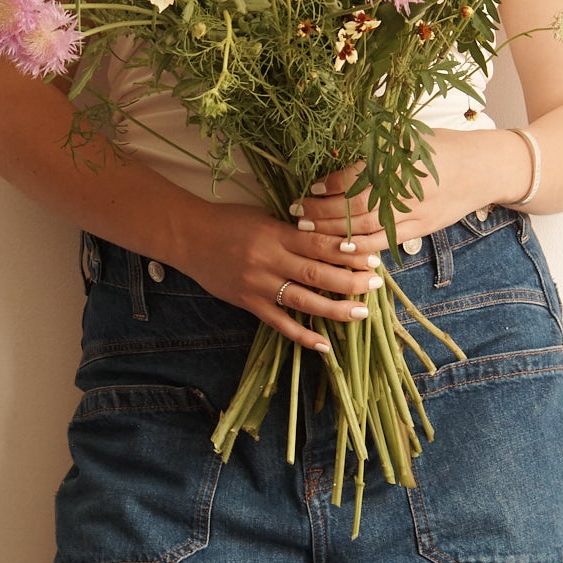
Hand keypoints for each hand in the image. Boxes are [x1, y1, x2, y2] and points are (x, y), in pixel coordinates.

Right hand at [175, 200, 384, 353]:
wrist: (188, 237)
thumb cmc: (228, 221)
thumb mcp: (263, 217)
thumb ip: (292, 230)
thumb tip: (329, 239)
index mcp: (277, 234)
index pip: (320, 244)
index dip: (348, 251)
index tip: (371, 257)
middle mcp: (270, 260)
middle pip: (318, 274)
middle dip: (350, 280)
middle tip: (375, 284)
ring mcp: (259, 285)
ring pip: (303, 300)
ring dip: (335, 309)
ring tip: (361, 314)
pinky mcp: (248, 303)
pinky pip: (279, 323)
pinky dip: (302, 336)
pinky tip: (324, 345)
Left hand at [291, 130, 530, 247]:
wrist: (484, 168)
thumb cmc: (444, 147)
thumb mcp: (411, 136)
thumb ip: (379, 143)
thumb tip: (340, 145)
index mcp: (400, 161)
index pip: (356, 177)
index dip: (330, 184)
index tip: (310, 185)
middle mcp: (405, 190)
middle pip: (354, 206)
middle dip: (322, 211)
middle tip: (297, 212)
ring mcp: (413, 212)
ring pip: (366, 227)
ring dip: (333, 230)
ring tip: (308, 229)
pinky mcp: (421, 229)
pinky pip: (386, 242)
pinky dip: (362, 248)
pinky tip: (342, 249)